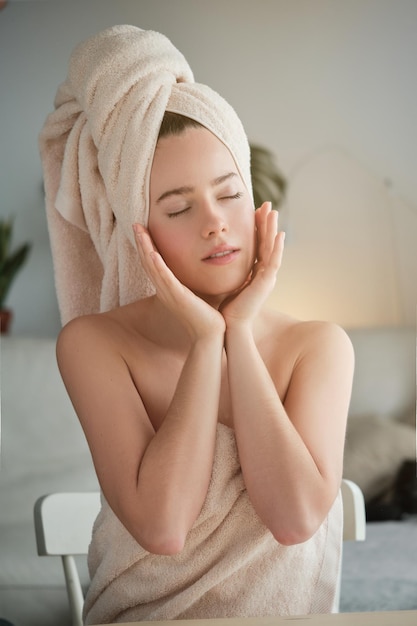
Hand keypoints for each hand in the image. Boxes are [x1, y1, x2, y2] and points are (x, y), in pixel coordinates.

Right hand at [133, 224, 224, 340]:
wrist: (212, 334)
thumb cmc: (208, 314)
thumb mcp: (200, 290)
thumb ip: (198, 277)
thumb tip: (207, 261)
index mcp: (169, 287)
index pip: (154, 262)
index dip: (147, 245)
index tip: (143, 229)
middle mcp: (165, 289)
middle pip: (148, 261)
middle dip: (141, 242)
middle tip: (135, 224)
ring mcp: (169, 293)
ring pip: (152, 266)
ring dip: (145, 248)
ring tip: (139, 231)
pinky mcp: (177, 297)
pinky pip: (165, 279)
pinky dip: (157, 266)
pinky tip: (152, 253)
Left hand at [220, 202, 284, 327]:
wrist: (230, 326)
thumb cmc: (226, 309)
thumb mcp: (227, 284)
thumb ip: (226, 272)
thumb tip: (214, 260)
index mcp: (254, 273)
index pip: (257, 246)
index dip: (257, 229)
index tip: (255, 212)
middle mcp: (263, 274)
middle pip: (266, 243)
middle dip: (266, 223)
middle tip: (267, 205)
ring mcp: (266, 278)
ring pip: (272, 248)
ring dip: (273, 229)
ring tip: (273, 212)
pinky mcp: (265, 283)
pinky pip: (273, 261)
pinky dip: (277, 248)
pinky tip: (279, 235)